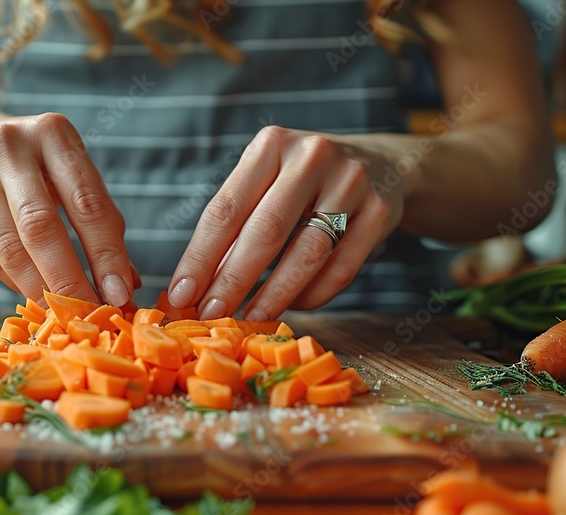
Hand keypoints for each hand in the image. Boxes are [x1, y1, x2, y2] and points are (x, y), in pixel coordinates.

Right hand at [0, 113, 136, 305]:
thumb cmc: (35, 164)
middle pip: (41, 227)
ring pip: (9, 248)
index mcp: (53, 133)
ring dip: (40, 288)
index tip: (120, 293)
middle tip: (88, 315)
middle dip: (68, 279)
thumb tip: (126, 283)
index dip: (106, 253)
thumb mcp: (70, 174)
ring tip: (63, 312)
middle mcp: (9, 146)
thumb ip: (101, 221)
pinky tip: (35, 296)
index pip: (87, 202)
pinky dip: (15, 283)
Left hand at [168, 126, 406, 320]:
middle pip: (265, 231)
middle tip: (211, 315)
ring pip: (307, 253)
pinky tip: (294, 306)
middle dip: (233, 281)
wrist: (383, 164)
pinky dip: (314, 294)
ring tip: (250, 318)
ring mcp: (351, 182)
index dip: (200, 257)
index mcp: (271, 145)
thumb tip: (194, 286)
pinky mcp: (380, 211)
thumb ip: (236, 225)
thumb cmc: (305, 180)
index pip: (226, 209)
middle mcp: (312, 157)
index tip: (181, 295)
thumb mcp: (268, 181)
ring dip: (274, 294)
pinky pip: (342, 267)